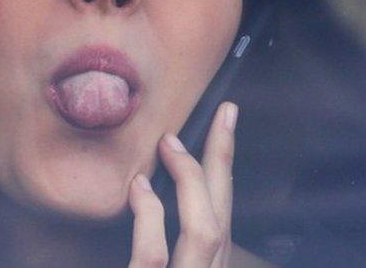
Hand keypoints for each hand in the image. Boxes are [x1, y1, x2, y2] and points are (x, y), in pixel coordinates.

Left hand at [127, 102, 238, 266]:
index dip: (224, 169)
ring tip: (168, 145)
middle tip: (222, 113)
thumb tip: (143, 185)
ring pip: (204, 230)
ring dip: (190, 181)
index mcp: (203, 266)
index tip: (227, 121)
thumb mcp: (160, 258)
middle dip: (223, 160)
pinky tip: (139, 188)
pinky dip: (149, 218)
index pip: (221, 214)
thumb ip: (157, 236)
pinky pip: (154, 254)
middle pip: (222, 215)